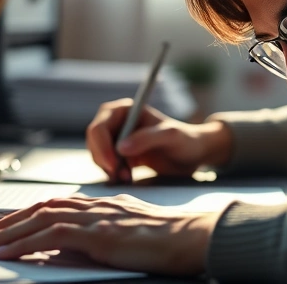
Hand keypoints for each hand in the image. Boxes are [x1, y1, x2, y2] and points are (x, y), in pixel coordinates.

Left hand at [0, 194, 218, 275]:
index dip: (21, 216)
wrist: (193, 238)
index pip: (52, 205)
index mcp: (102, 205)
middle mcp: (96, 206)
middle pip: (38, 208)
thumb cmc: (169, 240)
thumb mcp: (128, 234)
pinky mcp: (100, 234)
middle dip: (3, 223)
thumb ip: (101, 233)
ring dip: (4, 233)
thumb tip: (71, 244)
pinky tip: (7, 253)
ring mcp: (97, 218)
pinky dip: (25, 243)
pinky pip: (53, 236)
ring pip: (39, 218)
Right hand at [86, 99, 231, 181]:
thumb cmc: (185, 140)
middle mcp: (117, 121)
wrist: (192, 154)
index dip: (101, 147)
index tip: (114, 166)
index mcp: (125, 110)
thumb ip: (147, 138)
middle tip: (122, 176)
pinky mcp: (119, 153)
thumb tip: (121, 147)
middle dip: (104, 160)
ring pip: (97, 154)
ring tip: (128, 177)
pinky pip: (105, 163)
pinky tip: (127, 177)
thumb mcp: (170, 136)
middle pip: (94, 141)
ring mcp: (117, 137)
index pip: (99, 127)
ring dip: (108, 169)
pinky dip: (112, 173)